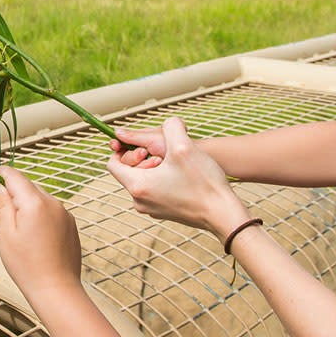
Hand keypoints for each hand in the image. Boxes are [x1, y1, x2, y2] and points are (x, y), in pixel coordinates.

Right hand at [0, 167, 85, 306]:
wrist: (56, 289)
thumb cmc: (26, 265)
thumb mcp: (6, 234)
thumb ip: (2, 205)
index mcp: (34, 202)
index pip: (15, 176)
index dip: (1, 174)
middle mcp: (53, 202)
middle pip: (29, 186)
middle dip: (14, 193)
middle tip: (4, 216)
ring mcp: (64, 213)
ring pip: (41, 198)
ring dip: (28, 205)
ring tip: (21, 232)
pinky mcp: (71, 224)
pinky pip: (52, 211)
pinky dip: (41, 215)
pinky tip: (36, 238)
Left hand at [107, 116, 251, 235]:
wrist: (223, 214)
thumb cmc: (203, 183)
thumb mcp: (184, 146)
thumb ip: (170, 127)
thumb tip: (166, 122)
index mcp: (137, 186)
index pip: (112, 164)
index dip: (124, 149)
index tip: (143, 146)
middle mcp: (140, 201)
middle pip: (128, 172)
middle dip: (143, 158)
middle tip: (163, 154)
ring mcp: (152, 209)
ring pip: (143, 180)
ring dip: (155, 168)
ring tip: (175, 165)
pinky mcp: (165, 212)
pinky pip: (155, 190)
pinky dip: (163, 179)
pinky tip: (182, 175)